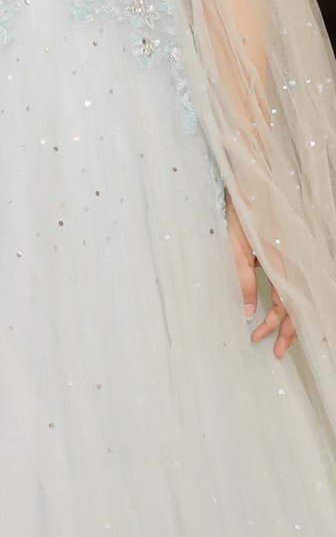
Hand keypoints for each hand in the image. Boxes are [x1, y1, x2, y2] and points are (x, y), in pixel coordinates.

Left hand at [227, 196, 296, 357]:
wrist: (253, 183)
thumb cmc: (242, 211)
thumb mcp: (236, 247)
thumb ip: (242, 279)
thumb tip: (248, 310)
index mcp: (281, 264)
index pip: (284, 305)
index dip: (274, 326)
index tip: (259, 339)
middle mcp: (293, 263)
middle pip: (298, 305)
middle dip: (290, 331)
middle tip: (278, 352)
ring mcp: (295, 258)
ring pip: (301, 296)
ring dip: (293, 319)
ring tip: (283, 340)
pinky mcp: (291, 252)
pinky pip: (296, 283)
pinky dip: (293, 301)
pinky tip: (283, 310)